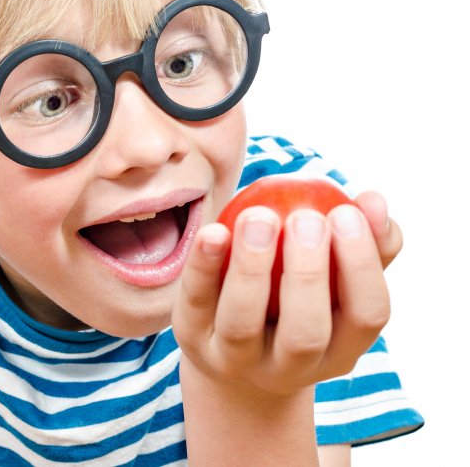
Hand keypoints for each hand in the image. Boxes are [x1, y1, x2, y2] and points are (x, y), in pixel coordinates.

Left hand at [172, 190, 400, 396]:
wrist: (232, 349)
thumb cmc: (297, 300)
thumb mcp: (335, 280)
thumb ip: (363, 243)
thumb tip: (374, 199)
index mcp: (340, 349)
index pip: (366, 317)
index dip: (361, 267)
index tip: (346, 213)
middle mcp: (289, 367)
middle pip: (305, 333)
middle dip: (308, 273)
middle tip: (306, 218)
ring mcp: (236, 360)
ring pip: (243, 325)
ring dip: (252, 269)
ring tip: (258, 217)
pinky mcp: (193, 339)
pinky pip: (197, 302)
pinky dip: (203, 266)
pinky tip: (214, 231)